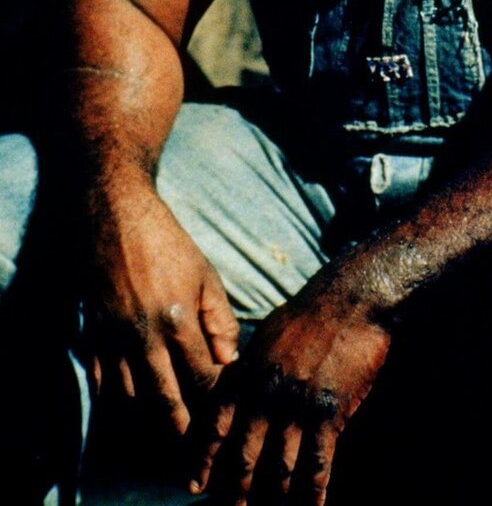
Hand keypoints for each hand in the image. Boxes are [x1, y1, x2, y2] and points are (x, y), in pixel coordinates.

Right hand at [88, 183, 239, 433]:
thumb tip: (229, 359)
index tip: (226, 408)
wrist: (116, 216)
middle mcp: (143, 335)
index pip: (201, 377)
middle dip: (184, 427)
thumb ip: (220, 319)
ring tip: (170, 425)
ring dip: (150, 416)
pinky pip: (102, 382)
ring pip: (131, 398)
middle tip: (198, 444)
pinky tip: (134, 404)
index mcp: (177, 319)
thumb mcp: (206, 274)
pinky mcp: (93, 334)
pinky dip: (118, 400)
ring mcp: (114, 338)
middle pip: (165, 399)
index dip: (215, 397)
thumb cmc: (168, 243)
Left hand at [189, 274, 391, 504]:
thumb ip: (247, 368)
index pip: (215, 424)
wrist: (352, 300)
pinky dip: (314, 493)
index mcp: (247, 372)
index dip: (202, 459)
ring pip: (279, 469)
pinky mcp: (329, 413)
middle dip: (235, 491)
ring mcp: (297, 406)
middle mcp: (265, 393)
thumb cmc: (309, 314)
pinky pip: (318, 464)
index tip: (194, 485)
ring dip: (274, 500)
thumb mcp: (267, 335)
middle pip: (243, 456)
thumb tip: (232, 390)